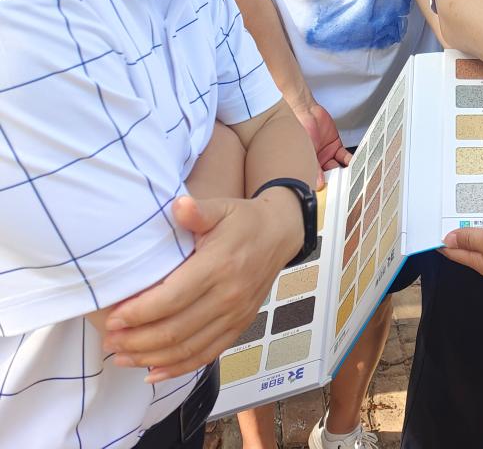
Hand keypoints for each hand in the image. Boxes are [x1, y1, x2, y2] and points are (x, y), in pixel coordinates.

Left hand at [103, 191, 300, 381]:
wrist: (279, 233)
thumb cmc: (243, 220)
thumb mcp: (221, 208)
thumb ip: (198, 211)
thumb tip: (178, 205)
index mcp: (219, 265)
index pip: (171, 298)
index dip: (138, 313)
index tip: (112, 318)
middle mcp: (229, 295)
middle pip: (175, 330)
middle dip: (135, 340)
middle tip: (109, 339)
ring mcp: (235, 314)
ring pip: (187, 349)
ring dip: (149, 357)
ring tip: (120, 356)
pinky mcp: (239, 326)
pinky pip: (206, 355)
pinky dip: (177, 368)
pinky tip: (152, 371)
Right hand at [292, 98, 351, 185]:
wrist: (306, 112)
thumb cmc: (299, 130)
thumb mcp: (306, 151)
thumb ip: (314, 167)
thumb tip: (319, 184)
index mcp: (307, 165)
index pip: (317, 179)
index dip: (325, 186)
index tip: (333, 192)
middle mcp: (317, 162)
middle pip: (329, 174)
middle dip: (337, 179)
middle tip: (346, 186)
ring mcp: (327, 154)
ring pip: (338, 166)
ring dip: (345, 170)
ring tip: (353, 177)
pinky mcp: (335, 145)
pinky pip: (344, 156)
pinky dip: (350, 160)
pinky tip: (355, 164)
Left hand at [442, 222, 482, 286]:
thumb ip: (471, 238)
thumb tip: (447, 239)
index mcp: (480, 261)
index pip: (454, 251)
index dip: (442, 240)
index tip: (432, 228)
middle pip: (469, 249)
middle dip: (457, 234)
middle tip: (448, 216)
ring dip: (476, 232)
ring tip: (469, 216)